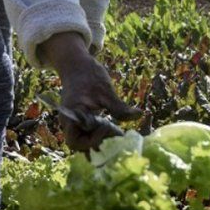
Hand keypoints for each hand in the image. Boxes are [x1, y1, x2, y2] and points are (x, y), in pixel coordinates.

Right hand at [38, 32, 142, 151]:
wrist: (77, 64)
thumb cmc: (88, 75)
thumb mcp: (106, 90)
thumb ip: (119, 107)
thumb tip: (140, 115)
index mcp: (70, 116)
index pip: (76, 142)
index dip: (93, 140)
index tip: (108, 126)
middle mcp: (69, 123)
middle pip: (81, 145)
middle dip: (99, 143)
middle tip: (117, 134)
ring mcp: (74, 123)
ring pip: (85, 141)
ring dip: (101, 140)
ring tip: (117, 133)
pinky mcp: (81, 121)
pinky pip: (89, 134)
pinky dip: (101, 135)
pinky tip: (115, 130)